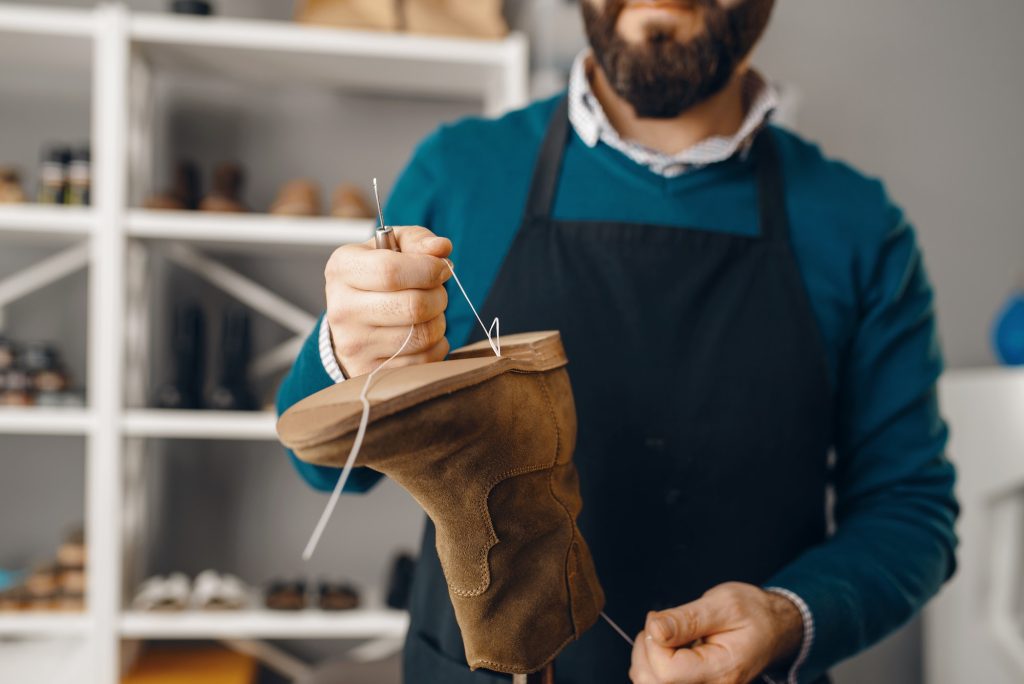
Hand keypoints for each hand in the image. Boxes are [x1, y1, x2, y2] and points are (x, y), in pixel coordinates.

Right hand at [325, 226, 452, 376]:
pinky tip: (423, 334)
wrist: (351, 323)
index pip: (391, 271)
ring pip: (422, 335)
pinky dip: (436, 345)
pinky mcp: (370, 372)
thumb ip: (418, 241)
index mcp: (342, 269)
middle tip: (437, 292)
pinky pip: (424, 360)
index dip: (428, 269)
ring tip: (428, 313)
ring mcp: (354, 346)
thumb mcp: (391, 248)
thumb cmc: (377, 279)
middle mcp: (342, 309)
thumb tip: (441, 248)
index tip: (442, 268)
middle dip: (439, 297)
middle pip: (413, 306)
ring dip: (439, 321)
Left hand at [629, 582, 802, 683]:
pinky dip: (654, 662)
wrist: (775, 628)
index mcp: (721, 670)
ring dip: (647, 656)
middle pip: (652, 682)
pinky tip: (668, 646)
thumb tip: (655, 629)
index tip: (660, 619)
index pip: (666, 671)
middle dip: (645, 650)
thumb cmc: (755, 614)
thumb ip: (686, 619)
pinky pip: (660, 681)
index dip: (654, 643)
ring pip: (651, 683)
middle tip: (659, 623)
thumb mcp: (723, 604)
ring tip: (666, 633)